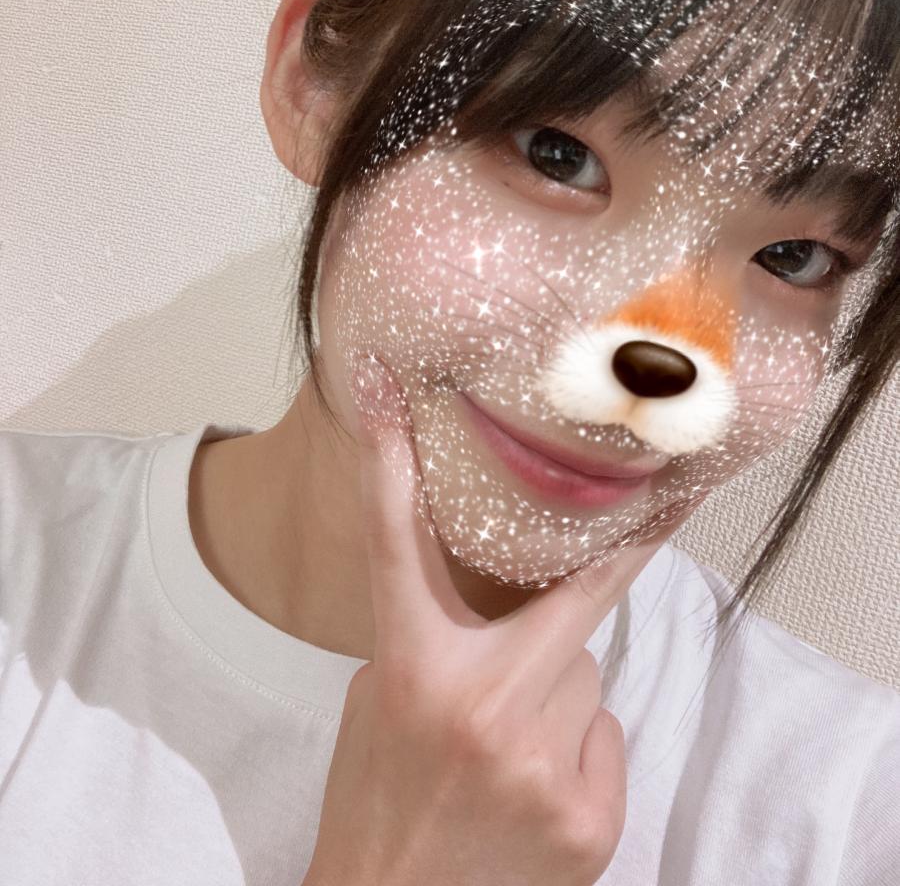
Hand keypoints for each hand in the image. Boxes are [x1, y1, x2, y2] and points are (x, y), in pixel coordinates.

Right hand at [303, 355, 682, 885]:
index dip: (396, 472)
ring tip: (510, 742)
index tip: (398, 409)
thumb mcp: (379, 699)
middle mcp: (485, 708)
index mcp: (414, 668)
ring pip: (588, 676)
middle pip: (580, 598)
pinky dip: (580, 750)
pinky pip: (606, 737)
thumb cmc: (379, 797)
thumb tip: (496, 588)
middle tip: (671, 497)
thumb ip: (432, 636)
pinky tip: (534, 787)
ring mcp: (544, 766)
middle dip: (622, 552)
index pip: (402, 547)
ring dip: (561, 692)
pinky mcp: (589, 818)